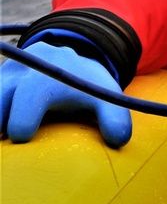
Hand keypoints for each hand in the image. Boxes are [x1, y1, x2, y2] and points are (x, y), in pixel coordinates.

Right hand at [1, 41, 131, 146]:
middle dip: (1, 117)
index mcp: (53, 72)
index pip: (32, 92)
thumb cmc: (87, 88)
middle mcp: (25, 68)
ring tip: (3, 135)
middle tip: (5, 137)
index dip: (23, 115)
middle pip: (2, 93)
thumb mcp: (106, 98)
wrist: (69, 63)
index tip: (21, 136)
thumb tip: (118, 140)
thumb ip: (115, 117)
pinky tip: (3, 128)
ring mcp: (6, 72)